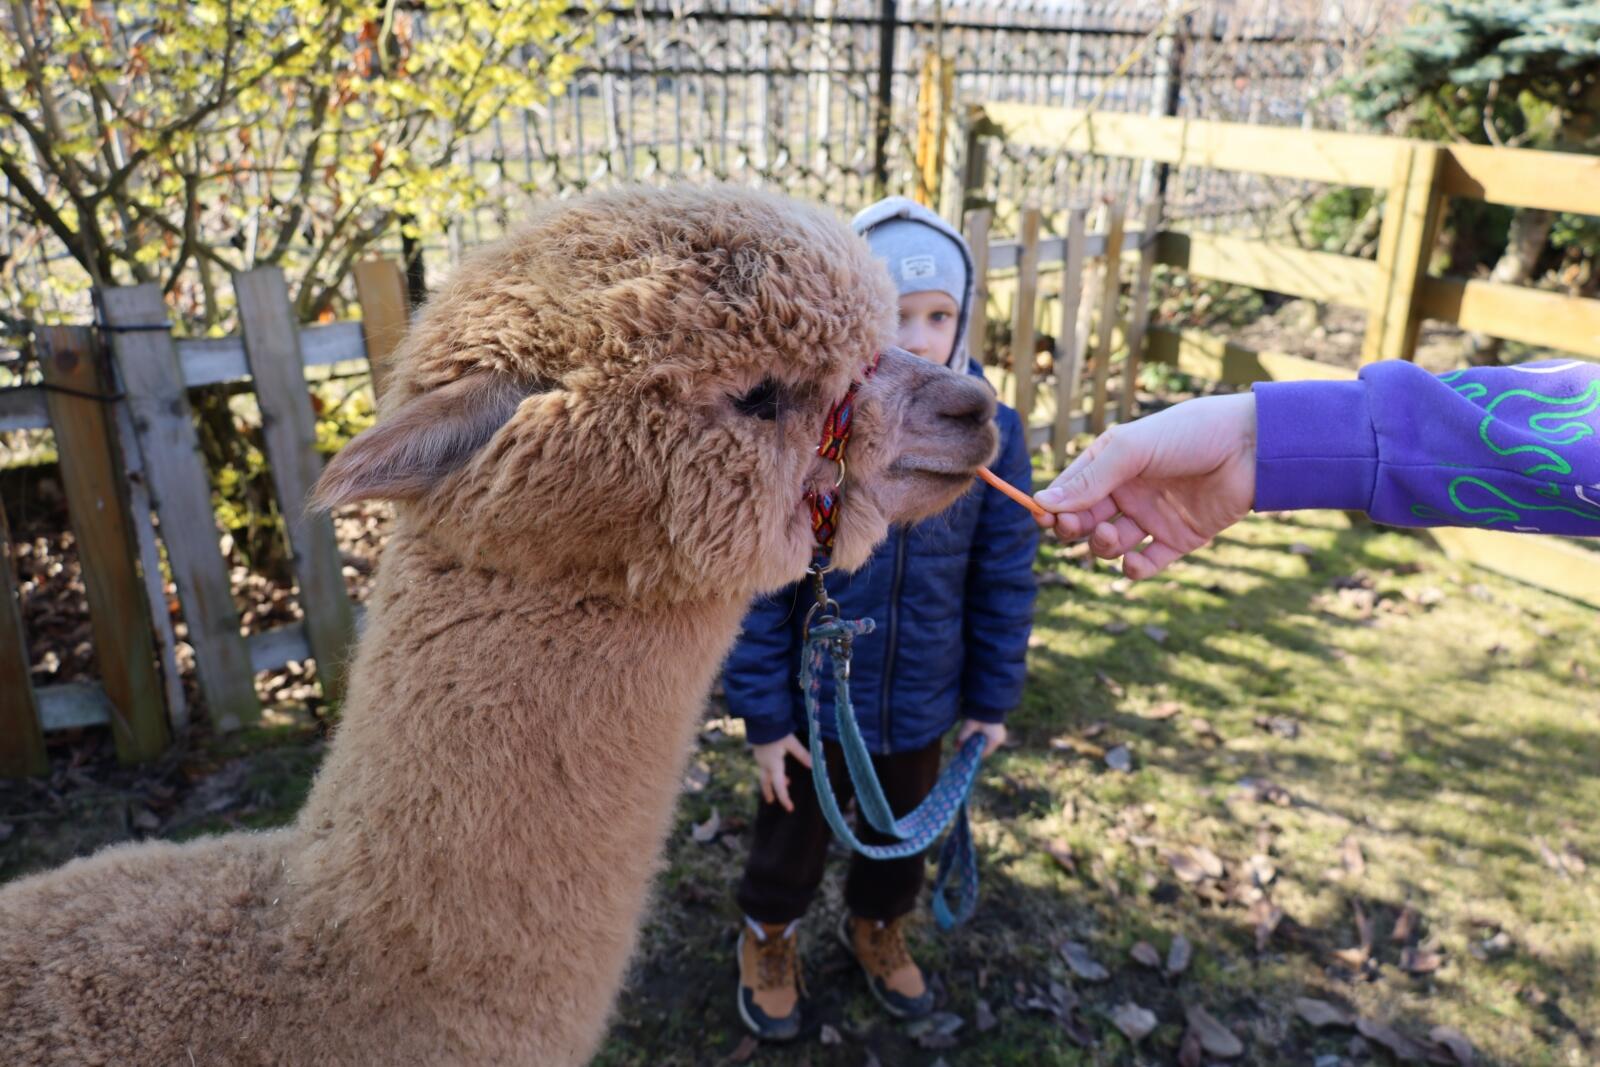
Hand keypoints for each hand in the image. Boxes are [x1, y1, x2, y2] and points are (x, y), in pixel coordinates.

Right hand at [751, 734, 812, 812]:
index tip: (790, 809)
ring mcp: (760, 758)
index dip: (785, 798)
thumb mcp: (791, 742)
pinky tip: (780, 766)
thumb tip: (814, 766)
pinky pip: (765, 766)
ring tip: (787, 782)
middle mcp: (764, 764)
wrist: (761, 719)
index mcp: (773, 764)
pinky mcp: (758, 751)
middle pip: (766, 783)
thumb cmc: (776, 731)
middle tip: (772, 802)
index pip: (779, 786)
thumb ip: (802, 754)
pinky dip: (773, 770)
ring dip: (775, 780)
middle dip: (770, 793)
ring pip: (766, 774)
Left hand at [956, 719, 1006, 756]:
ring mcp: (1000, 734)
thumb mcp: (969, 726)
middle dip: (975, 748)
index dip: (974, 754)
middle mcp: (1000, 739)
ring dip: (979, 743)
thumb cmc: (979, 715)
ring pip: (988, 743)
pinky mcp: (999, 729)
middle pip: (986, 748)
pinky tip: (974, 736)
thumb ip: (962, 737)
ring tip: (969, 741)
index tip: (965, 755)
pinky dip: (982, 738)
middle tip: (965, 748)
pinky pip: (990, 738)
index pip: (984, 753)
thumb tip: (956, 748)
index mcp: (995, 740)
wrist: (987, 702)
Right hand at [1032, 393, 1257, 579]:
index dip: (1053, 506)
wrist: (1252, 447)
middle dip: (1074, 528)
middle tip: (1077, 527)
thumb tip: (1044, 502)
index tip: (1044, 518)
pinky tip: (1135, 563)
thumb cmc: (1190, 434)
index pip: (1070, 490)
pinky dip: (1136, 569)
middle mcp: (1128, 492)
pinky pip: (1148, 562)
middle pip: (1084, 521)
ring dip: (1102, 546)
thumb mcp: (1132, 449)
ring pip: (1111, 545)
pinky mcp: (1179, 539)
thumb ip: (1090, 479)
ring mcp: (1152, 516)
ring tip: (1110, 536)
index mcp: (1111, 465)